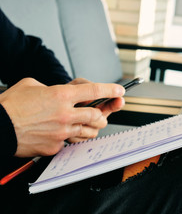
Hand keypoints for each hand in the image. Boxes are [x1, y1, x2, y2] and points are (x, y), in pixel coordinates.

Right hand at [0, 78, 124, 156]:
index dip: (110, 89)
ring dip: (92, 127)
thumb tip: (61, 93)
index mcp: (61, 95)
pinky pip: (72, 142)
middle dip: (103, 114)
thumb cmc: (12, 105)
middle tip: (101, 112)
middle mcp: (65, 114)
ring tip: (87, 123)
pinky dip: (73, 137)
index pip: (94, 90)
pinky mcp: (56, 146)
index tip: (119, 91)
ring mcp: (62, 132)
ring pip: (90, 132)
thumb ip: (53, 88)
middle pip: (97, 115)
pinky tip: (67, 133)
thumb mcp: (33, 85)